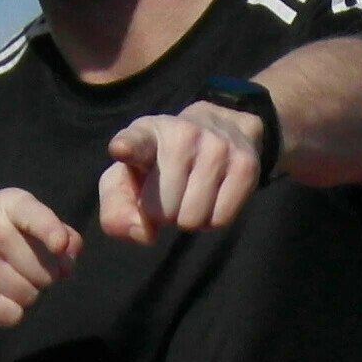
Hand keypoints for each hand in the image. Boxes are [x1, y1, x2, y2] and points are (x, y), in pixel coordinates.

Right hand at [0, 186, 89, 333]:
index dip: (54, 235)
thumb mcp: (15, 218)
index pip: (38, 217)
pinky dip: (10, 312)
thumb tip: (72, 251)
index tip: (60, 246)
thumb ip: (53, 229)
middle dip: (42, 277)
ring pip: (29, 295)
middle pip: (44, 272)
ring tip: (7, 282)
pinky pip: (10, 314)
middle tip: (23, 271)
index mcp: (7, 204)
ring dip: (26, 295)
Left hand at [94, 97, 271, 245]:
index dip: (127, 147)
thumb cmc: (161, 164)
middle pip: (163, 210)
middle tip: (172, 192)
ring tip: (191, 193)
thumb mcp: (127, 179)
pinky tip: (212, 196)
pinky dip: (212, 219)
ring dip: (189, 218)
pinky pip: (221, 219)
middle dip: (164, 213)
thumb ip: (116, 211)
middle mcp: (182, 134)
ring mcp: (217, 146)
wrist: (220, 129)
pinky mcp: (245, 163)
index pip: (136, 141)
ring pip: (193, 218)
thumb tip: (144, 232)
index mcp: (146, 134)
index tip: (121, 149)